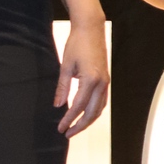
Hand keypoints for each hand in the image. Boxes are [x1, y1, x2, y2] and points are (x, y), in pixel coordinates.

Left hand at [54, 22, 108, 136]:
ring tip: (75, 127)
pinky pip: (102, 102)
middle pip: (91, 113)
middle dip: (79, 126)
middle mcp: (101, 84)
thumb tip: (57, 105)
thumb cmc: (76, 45)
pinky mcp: (106, 80)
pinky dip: (94, 111)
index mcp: (90, 81)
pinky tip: (85, 114)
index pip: (78, 107)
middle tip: (67, 133)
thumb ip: (62, 88)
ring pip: (99, 109)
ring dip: (88, 121)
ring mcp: (106, 82)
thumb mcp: (65, 66)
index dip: (68, 119)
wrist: (91, 29)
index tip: (60, 128)